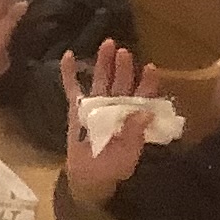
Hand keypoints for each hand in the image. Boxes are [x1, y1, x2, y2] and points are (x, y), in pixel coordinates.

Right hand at [60, 40, 173, 207]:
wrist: (89, 176)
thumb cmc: (113, 166)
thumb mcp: (128, 153)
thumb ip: (135, 133)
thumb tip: (145, 113)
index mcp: (131, 117)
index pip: (142, 96)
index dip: (147, 82)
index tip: (150, 67)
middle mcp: (116, 106)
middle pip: (120, 82)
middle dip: (123, 66)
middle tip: (124, 50)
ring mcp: (95, 105)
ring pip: (100, 79)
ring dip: (104, 62)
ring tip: (107, 44)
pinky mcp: (76, 108)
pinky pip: (72, 87)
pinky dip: (69, 72)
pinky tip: (68, 56)